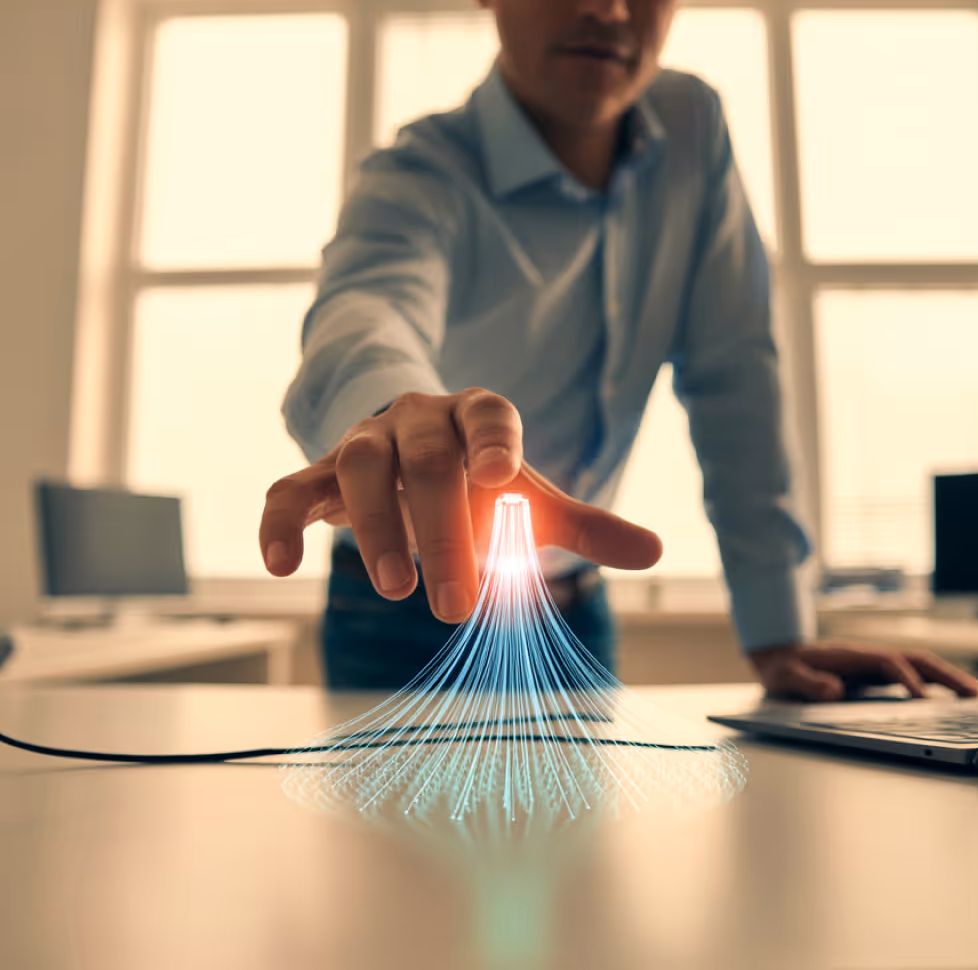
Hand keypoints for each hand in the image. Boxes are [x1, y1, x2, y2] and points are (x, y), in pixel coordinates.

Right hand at [260, 388, 661, 622]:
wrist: (414, 455)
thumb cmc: (481, 482)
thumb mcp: (530, 499)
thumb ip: (585, 525)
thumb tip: (657, 552)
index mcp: (477, 417)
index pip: (489, 415)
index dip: (492, 441)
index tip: (499, 479)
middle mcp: (418, 419)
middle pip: (425, 460)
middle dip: (441, 531)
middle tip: (456, 604)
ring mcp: (365, 442)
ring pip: (358, 466)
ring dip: (373, 528)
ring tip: (394, 589)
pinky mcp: (320, 473)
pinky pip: (288, 490)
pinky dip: (279, 523)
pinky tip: (281, 567)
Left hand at [748, 642, 977, 701]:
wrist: (775, 657)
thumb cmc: (781, 669)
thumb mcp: (784, 677)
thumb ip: (806, 683)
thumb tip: (834, 690)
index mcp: (848, 656)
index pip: (887, 663)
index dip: (906, 679)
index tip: (922, 699)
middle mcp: (865, 656)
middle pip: (912, 659)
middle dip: (942, 674)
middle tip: (971, 693)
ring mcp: (870, 664)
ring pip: (915, 666)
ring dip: (944, 677)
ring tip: (972, 694)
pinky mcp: (872, 674)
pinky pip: (908, 675)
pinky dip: (931, 682)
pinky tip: (945, 697)